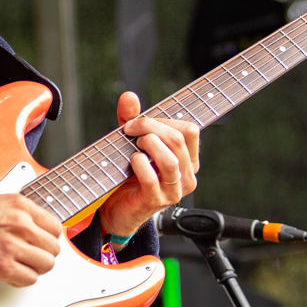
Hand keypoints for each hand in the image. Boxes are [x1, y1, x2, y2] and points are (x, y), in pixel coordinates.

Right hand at [0, 193, 63, 285]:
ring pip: (45, 265)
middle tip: (32, 258)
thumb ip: (17, 212)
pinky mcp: (1, 266)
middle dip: (44, 255)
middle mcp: (20, 224)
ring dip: (35, 269)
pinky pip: (29, 279)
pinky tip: (11, 275)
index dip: (49, 238)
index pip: (55, 226)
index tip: (43, 244)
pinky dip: (22, 280)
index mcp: (20, 205)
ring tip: (21, 267)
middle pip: (53, 248)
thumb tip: (34, 224)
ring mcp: (11, 245)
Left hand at [98, 91, 201, 240]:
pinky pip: (152, 179)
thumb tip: (129, 96)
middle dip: (150, 127)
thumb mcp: (131, 143)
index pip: (189, 130)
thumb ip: (133, 120)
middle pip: (177, 140)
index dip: (164, 120)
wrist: (117, 209)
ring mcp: (174, 191)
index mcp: (188, 160)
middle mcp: (186, 176)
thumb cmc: (130, 175)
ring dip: (148, 144)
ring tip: (133, 145)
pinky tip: (132, 160)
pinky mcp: (156, 202)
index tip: (141, 121)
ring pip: (170, 160)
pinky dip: (140, 165)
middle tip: (129, 128)